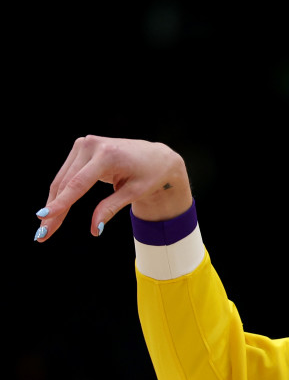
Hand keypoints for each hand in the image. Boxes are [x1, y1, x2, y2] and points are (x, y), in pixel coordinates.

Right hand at [35, 136, 191, 241]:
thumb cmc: (149, 175)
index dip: (61, 203)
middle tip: (42, 234)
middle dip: (54, 210)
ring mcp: (84, 144)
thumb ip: (111, 208)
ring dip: (53, 204)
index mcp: (107, 155)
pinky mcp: (81, 148)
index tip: (44, 216)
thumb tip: (95, 230)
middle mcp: (91, 145)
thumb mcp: (134, 193)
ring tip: (46, 228)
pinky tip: (54, 210)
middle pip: (66, 183)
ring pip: (62, 180)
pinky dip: (61, 193)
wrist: (156, 156)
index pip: (78, 183)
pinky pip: (67, 174)